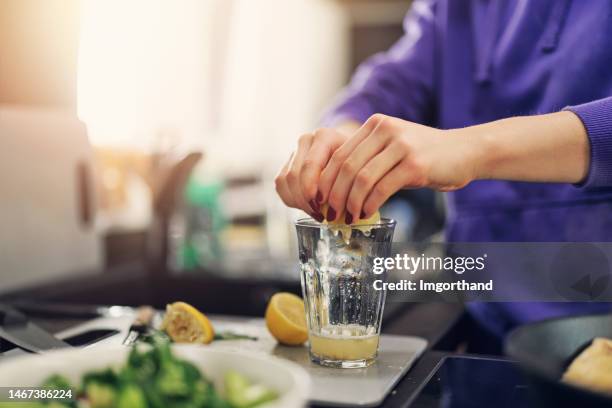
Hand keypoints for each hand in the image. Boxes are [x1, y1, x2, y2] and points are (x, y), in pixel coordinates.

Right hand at [274, 128, 349, 219]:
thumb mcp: (359, 169)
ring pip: (284, 181)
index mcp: (324, 136)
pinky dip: (291, 200)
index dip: (311, 189)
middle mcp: (306, 140)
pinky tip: (307, 207)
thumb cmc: (357, 163)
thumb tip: (339, 210)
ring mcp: (294, 151)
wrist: (349, 150)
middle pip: (294, 175)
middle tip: (320, 215)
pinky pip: (280, 185)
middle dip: (305, 200)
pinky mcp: (287, 163)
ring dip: (298, 201)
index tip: (321, 208)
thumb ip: (351, 184)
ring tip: (315, 213)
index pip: (310, 165)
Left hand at [318, 114, 478, 222]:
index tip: (321, 201)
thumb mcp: (393, 149)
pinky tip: (366, 214)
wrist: (465, 152)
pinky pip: (382, 188)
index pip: (338, 154)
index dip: (325, 180)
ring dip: (350, 203)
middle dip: (334, 195)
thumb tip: (336, 192)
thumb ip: (368, 161)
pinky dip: (369, 204)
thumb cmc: (426, 156)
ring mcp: (401, 146)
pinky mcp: (415, 164)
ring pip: (361, 178)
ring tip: (347, 217)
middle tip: (330, 214)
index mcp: (375, 125)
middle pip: (346, 167)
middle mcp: (385, 130)